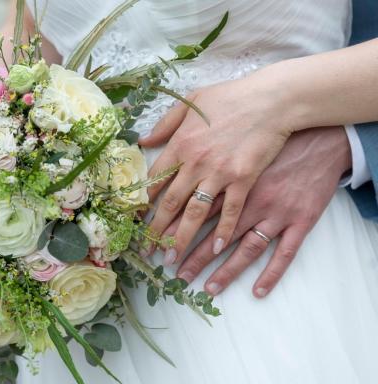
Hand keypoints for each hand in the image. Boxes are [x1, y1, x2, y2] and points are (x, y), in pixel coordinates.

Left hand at [139, 74, 292, 265]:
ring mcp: (220, 173)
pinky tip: (214, 249)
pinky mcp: (244, 180)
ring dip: (181, 239)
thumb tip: (144, 140)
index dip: (143, 203)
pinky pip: (230, 211)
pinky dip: (222, 231)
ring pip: (195, 213)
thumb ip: (166, 123)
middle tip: (147, 250)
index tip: (137, 220)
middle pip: (170, 202)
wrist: (271, 99)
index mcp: (181, 144)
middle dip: (156, 230)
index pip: (154, 180)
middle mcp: (195, 162)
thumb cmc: (231, 97)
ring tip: (172, 260)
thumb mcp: (192, 101)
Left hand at [169, 127, 351, 296]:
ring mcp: (277, 212)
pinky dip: (272, 273)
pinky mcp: (301, 220)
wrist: (320, 137)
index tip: (157, 243)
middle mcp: (251, 199)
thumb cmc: (272, 136)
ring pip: (246, 247)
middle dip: (192, 254)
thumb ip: (200, 144)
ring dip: (226, 270)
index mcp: (232, 178)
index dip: (174, 226)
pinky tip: (258, 291)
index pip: (196, 207)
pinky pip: (285, 252)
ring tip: (207, 288)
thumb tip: (151, 143)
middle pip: (216, 233)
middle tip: (173, 271)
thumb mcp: (234, 132)